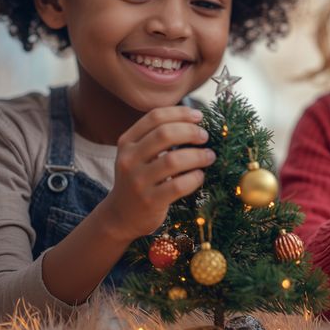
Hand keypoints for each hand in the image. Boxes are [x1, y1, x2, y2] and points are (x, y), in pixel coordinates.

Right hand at [100, 107, 214, 240]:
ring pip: (173, 160)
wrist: (121, 216)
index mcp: (126, 142)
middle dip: (191, 132)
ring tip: (209, 156)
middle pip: (165, 134)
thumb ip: (157, 138)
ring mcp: (138, 181)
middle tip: (205, 137)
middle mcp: (129, 159)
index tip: (199, 116)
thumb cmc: (139, 179)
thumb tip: (195, 120)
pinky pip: (178, 185)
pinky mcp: (150, 201)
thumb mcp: (137, 155)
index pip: (154, 117)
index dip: (180, 113)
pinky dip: (194, 178)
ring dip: (197, 156)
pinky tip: (199, 176)